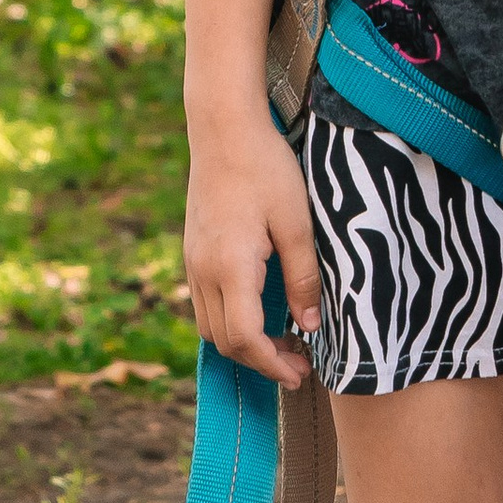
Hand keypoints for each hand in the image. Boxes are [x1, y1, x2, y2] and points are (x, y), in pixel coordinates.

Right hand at [183, 117, 321, 384]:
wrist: (224, 129)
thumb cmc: (266, 169)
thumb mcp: (297, 223)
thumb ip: (303, 278)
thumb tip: (310, 326)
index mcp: (230, 267)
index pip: (244, 339)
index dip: (271, 364)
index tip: (299, 373)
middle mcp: (203, 271)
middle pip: (224, 341)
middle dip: (260, 360)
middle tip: (299, 362)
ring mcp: (193, 262)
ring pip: (210, 325)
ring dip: (243, 343)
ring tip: (282, 339)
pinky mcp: (193, 252)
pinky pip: (205, 303)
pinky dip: (230, 320)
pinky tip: (260, 310)